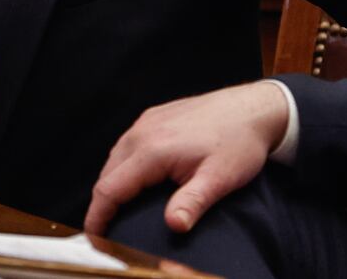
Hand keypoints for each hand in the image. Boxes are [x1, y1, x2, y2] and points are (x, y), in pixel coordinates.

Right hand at [83, 81, 289, 236]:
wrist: (253, 108)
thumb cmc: (239, 143)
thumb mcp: (219, 179)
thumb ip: (193, 203)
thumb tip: (173, 226)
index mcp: (153, 149)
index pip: (110, 188)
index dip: (98, 216)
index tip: (93, 237)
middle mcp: (143, 132)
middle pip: (107, 174)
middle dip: (101, 204)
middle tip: (104, 231)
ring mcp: (147, 122)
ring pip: (115, 158)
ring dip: (111, 184)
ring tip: (115, 211)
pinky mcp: (153, 117)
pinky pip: (127, 145)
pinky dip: (122, 166)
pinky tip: (134, 181)